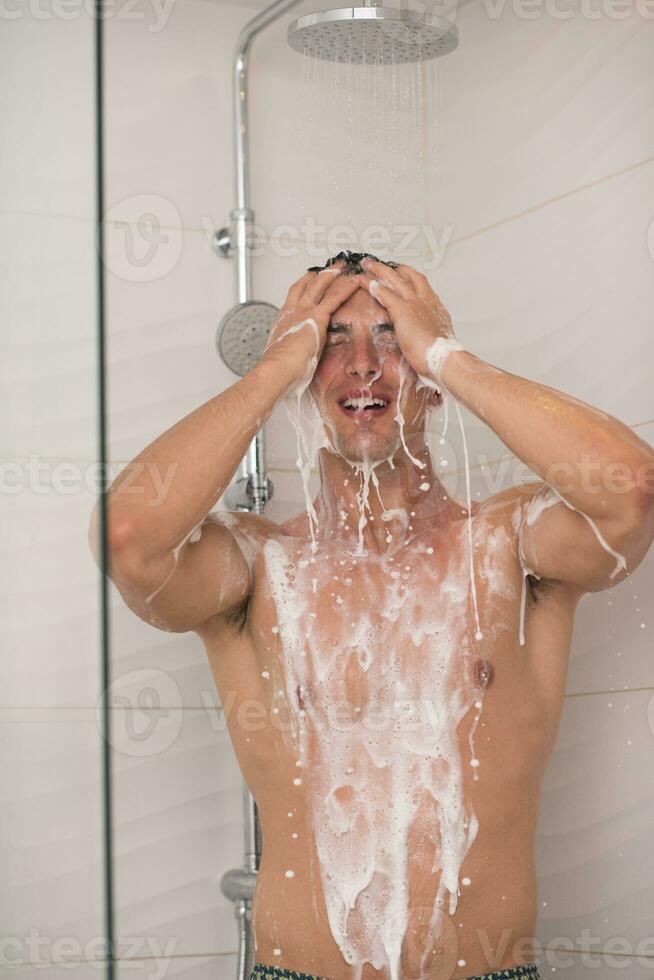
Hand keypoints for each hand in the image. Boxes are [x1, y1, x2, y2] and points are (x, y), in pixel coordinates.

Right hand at [262, 260, 360, 384]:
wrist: (279, 367)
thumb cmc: (280, 367)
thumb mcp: (283, 355)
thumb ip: (290, 351)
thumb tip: (292, 360)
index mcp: (284, 320)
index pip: (294, 297)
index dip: (303, 286)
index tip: (309, 280)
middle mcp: (293, 311)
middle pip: (306, 285)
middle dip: (319, 275)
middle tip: (329, 268)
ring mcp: (304, 311)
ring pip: (320, 285)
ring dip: (333, 274)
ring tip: (342, 267)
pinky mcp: (318, 316)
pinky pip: (335, 297)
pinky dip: (346, 288)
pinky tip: (355, 281)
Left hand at [357, 259, 456, 377]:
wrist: (442, 358)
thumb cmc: (440, 355)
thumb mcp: (436, 338)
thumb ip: (428, 332)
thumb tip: (425, 337)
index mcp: (435, 307)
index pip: (421, 285)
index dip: (410, 277)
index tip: (402, 273)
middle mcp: (426, 301)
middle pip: (409, 276)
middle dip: (394, 269)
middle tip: (382, 264)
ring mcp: (414, 303)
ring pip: (395, 280)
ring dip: (380, 271)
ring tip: (368, 265)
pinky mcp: (402, 310)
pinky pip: (385, 294)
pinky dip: (374, 286)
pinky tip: (365, 281)